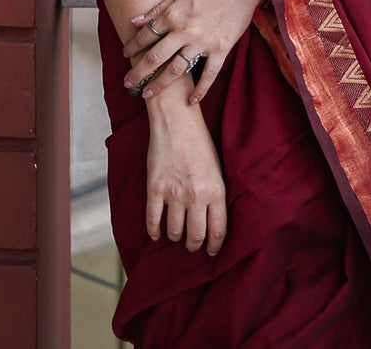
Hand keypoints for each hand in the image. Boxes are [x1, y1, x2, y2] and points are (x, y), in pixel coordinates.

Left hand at [123, 0, 264, 103]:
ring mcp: (203, 42)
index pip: (145, 35)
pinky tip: (191, 100)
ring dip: (159, 84)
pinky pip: (209, 74)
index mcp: (173, 14)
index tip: (125, 54)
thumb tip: (134, 21)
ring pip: (176, 70)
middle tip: (128, 84)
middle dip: (138, 73)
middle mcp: (185, 30)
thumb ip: (157, 8)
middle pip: (155, 58)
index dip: (132, 46)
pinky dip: (200, 90)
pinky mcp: (222, 49)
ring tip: (147, 94)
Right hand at [146, 88, 226, 254]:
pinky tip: (156, 233)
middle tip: (192, 246)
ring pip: (174, 231)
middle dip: (194, 245)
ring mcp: (174, 193)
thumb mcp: (218, 168)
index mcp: (216, 191)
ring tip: (176, 235)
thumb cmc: (200, 142)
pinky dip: (153, 231)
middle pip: (196, 236)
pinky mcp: (155, 188)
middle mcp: (196, 196)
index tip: (212, 251)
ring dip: (175, 237)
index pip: (218, 231)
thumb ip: (216, 194)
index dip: (215, 247)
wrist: (177, 120)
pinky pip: (152, 220)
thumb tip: (214, 220)